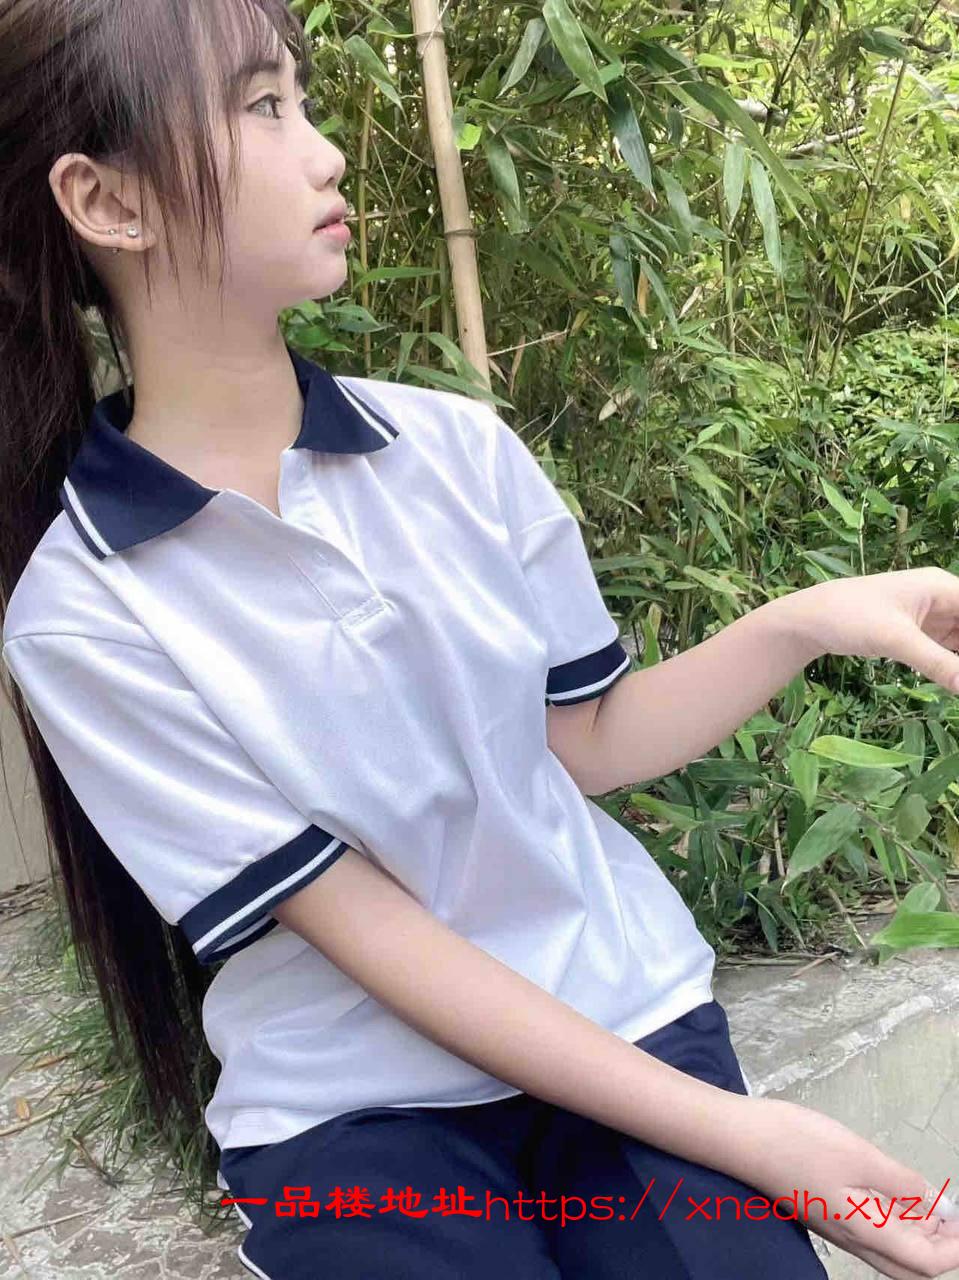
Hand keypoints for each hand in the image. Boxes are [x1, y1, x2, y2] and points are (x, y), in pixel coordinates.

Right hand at [740, 1096, 958, 1278]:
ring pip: (891, 1251)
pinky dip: (896, 1220)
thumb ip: (902, 1184)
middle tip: (954, 1217)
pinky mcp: (825, 1209)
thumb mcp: (858, 1155)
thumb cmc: (799, 1144)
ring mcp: (837, 1225)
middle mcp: (854, 1238)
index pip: (925, 1263)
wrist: (740, 1138)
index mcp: (865, 1230)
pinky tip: (895, 1191)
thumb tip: (944, 1210)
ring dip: (920, 1235)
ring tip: (932, 1202)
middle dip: (941, 1249)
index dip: (956, 1248)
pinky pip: (873, 1232)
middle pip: (909, 1268)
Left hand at [780, 568, 958, 694]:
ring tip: (958, 681)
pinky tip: (955, 680)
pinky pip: (948, 650)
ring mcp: (930, 617)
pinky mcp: (917, 634)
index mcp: (942, 587)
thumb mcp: (897, 640)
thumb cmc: (850, 617)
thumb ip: (939, 664)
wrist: (808, 620)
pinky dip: (955, 665)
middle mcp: (941, 598)